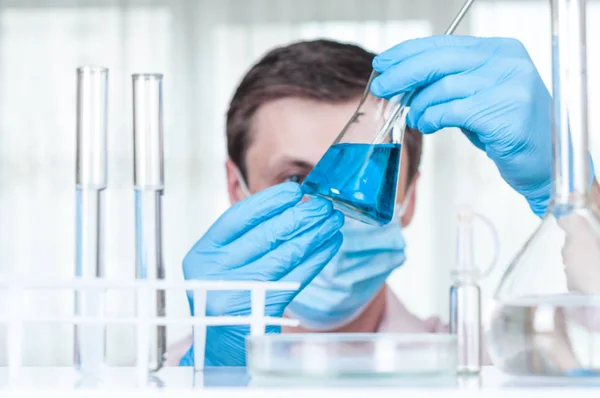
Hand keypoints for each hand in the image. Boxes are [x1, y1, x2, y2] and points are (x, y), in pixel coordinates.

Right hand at [179, 182, 343, 365]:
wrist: (221, 346)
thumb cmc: (226, 297)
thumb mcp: (222, 264)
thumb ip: (246, 237)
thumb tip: (292, 205)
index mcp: (203, 254)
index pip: (237, 218)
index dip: (268, 202)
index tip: (294, 191)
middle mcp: (214, 272)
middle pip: (265, 235)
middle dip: (299, 216)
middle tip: (323, 205)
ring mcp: (237, 293)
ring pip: (285, 255)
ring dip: (314, 235)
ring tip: (332, 222)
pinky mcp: (261, 309)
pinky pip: (297, 277)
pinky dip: (317, 259)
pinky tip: (330, 246)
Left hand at [371, 35, 552, 215]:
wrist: (543, 162)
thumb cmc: (505, 128)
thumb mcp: (476, 96)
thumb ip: (447, 83)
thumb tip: (403, 82)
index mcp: (500, 50)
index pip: (445, 43)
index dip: (409, 52)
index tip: (384, 62)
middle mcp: (507, 62)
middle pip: (440, 61)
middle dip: (403, 74)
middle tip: (382, 87)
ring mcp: (510, 86)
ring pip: (443, 87)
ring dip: (420, 105)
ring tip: (416, 118)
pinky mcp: (505, 113)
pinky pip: (453, 111)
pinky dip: (433, 118)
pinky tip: (428, 126)